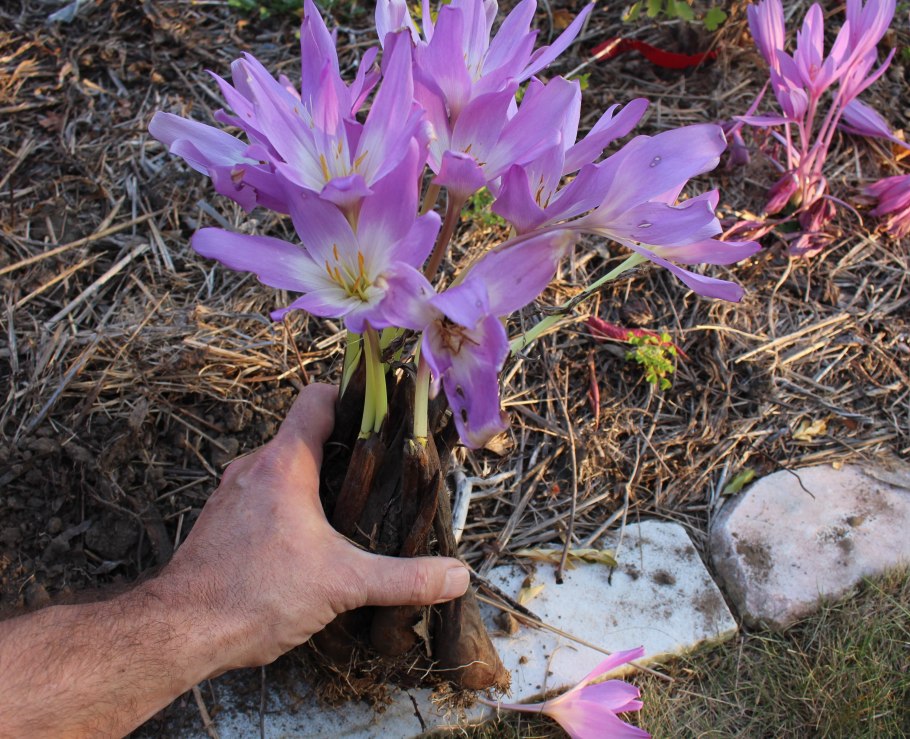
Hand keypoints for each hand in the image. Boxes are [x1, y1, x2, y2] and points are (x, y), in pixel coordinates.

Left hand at [157, 383, 469, 671]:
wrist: (180, 632)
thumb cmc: (255, 594)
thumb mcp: (343, 584)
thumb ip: (404, 578)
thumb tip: (456, 576)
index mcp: (283, 464)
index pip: (317, 400)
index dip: (351, 397)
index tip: (382, 413)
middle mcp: (253, 468)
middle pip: (304, 435)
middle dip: (342, 451)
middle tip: (379, 474)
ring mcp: (231, 494)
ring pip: (281, 469)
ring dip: (313, 482)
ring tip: (347, 510)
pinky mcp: (220, 522)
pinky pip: (261, 496)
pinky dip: (286, 507)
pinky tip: (306, 542)